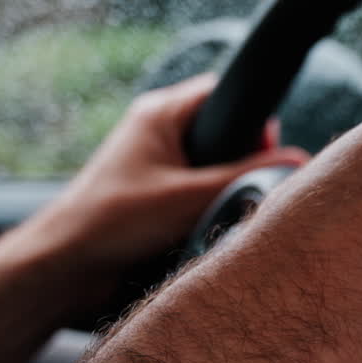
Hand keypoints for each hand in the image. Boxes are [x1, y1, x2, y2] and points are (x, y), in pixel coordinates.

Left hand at [0, 74, 308, 362]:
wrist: (62, 268)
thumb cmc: (112, 221)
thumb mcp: (189, 197)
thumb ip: (247, 178)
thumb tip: (299, 163)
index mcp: (160, 113)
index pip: (224, 93)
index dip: (252, 120)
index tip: (266, 153)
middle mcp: (156, 133)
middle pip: (222, 134)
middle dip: (240, 163)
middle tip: (244, 188)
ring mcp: (152, 166)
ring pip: (210, 170)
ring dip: (221, 193)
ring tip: (217, 214)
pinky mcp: (151, 199)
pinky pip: (194, 196)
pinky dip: (204, 212)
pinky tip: (203, 231)